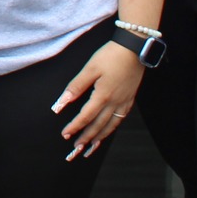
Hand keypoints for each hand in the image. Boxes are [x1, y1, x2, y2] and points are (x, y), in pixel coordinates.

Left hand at [53, 41, 143, 159]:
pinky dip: (112, 127)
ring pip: (111, 125)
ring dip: (100, 137)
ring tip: (92, 146)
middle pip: (99, 126)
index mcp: (102, 96)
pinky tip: (108, 130)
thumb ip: (75, 86)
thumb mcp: (90, 68)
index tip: (65, 135)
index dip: (75, 126)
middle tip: (77, 148)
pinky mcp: (130, 98)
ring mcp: (124, 102)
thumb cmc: (111, 56)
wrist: (135, 48)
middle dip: (87, 138)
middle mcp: (115, 103)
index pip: (85, 117)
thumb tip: (61, 103)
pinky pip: (120, 119)